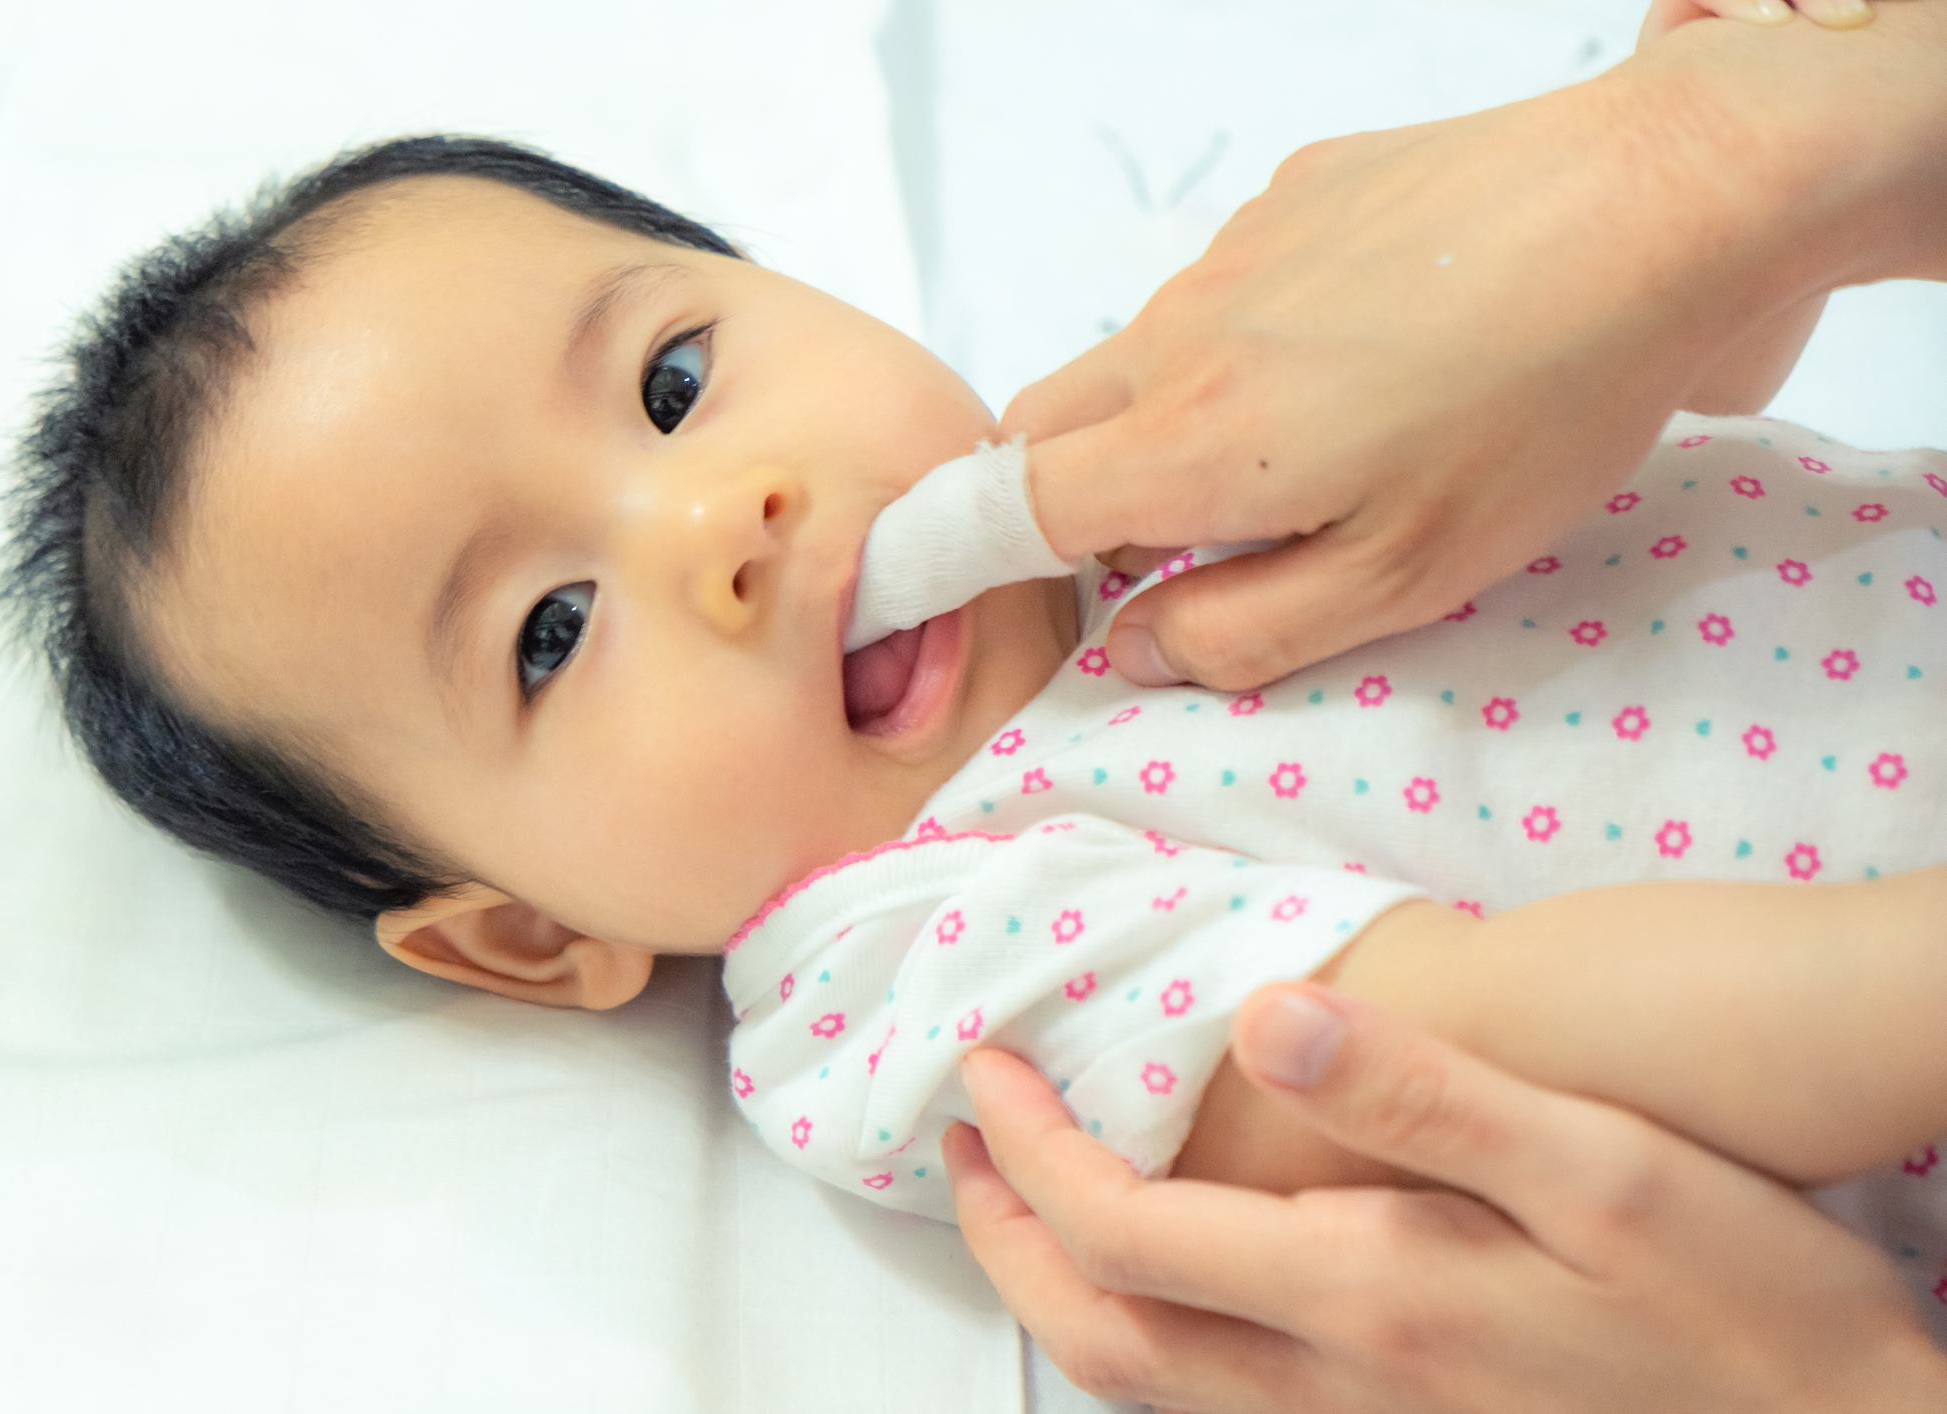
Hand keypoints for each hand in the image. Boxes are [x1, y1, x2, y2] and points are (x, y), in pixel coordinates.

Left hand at [944, 983, 1946, 1412]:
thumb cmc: (1739, 1299)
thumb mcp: (1597, 1166)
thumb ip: (1421, 1091)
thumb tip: (1268, 1015)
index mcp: (1363, 1297)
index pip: (1122, 1232)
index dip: (1028, 1152)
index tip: (981, 1071)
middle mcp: (1336, 1388)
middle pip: (1103, 1331)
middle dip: (1005, 1237)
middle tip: (963, 1146)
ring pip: (1150, 1381)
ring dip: (1062, 1291)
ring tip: (1027, 1204)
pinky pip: (1216, 1399)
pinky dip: (1145, 1330)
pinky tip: (1167, 1279)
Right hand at [1002, 5, 1946, 691]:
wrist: (1658, 202)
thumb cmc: (1544, 405)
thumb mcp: (1405, 578)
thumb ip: (1244, 632)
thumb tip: (1134, 650)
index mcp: (1189, 444)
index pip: (1007, 508)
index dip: (966, 562)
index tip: (968, 594)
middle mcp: (1178, 335)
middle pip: (1043, 427)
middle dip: (1066, 499)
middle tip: (1172, 549)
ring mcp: (1230, 250)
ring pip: (1138, 358)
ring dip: (1171, 422)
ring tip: (1316, 447)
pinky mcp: (1293, 192)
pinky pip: (1222, 289)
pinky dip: (1247, 342)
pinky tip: (1373, 352)